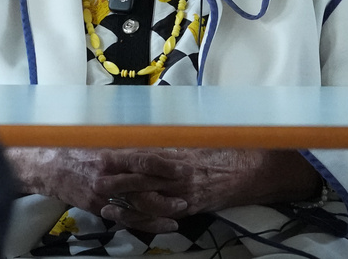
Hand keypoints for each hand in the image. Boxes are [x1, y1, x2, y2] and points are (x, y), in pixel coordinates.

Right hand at [5, 147, 188, 231]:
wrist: (49, 167)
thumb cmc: (76, 150)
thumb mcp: (101, 142)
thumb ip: (125, 147)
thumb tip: (153, 147)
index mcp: (109, 156)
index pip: (143, 161)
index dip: (165, 165)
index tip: (182, 166)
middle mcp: (108, 177)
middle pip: (144, 186)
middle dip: (169, 189)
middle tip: (188, 190)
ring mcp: (104, 196)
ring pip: (138, 206)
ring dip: (162, 210)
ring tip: (180, 210)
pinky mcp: (99, 208)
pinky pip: (126, 218)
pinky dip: (146, 223)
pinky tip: (160, 224)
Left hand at [94, 149, 320, 232]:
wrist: (252, 171)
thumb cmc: (224, 150)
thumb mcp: (196, 139)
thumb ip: (171, 139)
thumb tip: (144, 132)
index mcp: (180, 155)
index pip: (145, 156)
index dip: (123, 156)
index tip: (103, 152)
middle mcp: (180, 176)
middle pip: (141, 178)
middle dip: (116, 178)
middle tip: (95, 177)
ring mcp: (184, 194)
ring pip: (148, 199)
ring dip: (124, 200)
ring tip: (103, 199)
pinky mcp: (188, 208)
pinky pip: (161, 214)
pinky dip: (142, 215)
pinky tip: (126, 215)